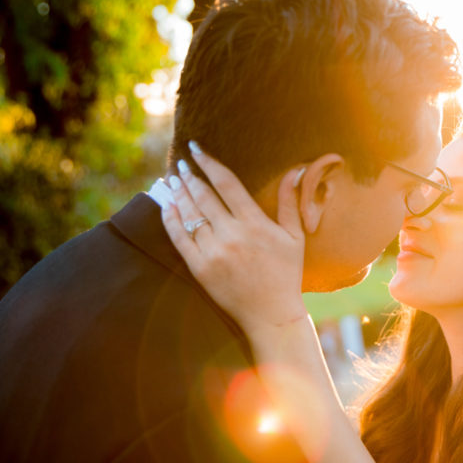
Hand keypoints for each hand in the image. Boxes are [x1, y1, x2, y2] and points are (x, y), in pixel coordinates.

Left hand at [160, 143, 308, 331]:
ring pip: (190, 214)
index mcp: (255, 224)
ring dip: (179, 193)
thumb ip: (290, 202)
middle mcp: (232, 235)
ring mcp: (213, 252)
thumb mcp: (295, 237)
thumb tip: (295, 171)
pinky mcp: (200, 268)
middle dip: (191, 176)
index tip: (196, 148)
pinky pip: (179, 238)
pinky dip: (171, 219)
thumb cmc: (286, 274)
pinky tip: (167, 206)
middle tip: (182, 163)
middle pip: (204, 195)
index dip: (209, 162)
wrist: (271, 314)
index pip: (226, 183)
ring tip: (173, 179)